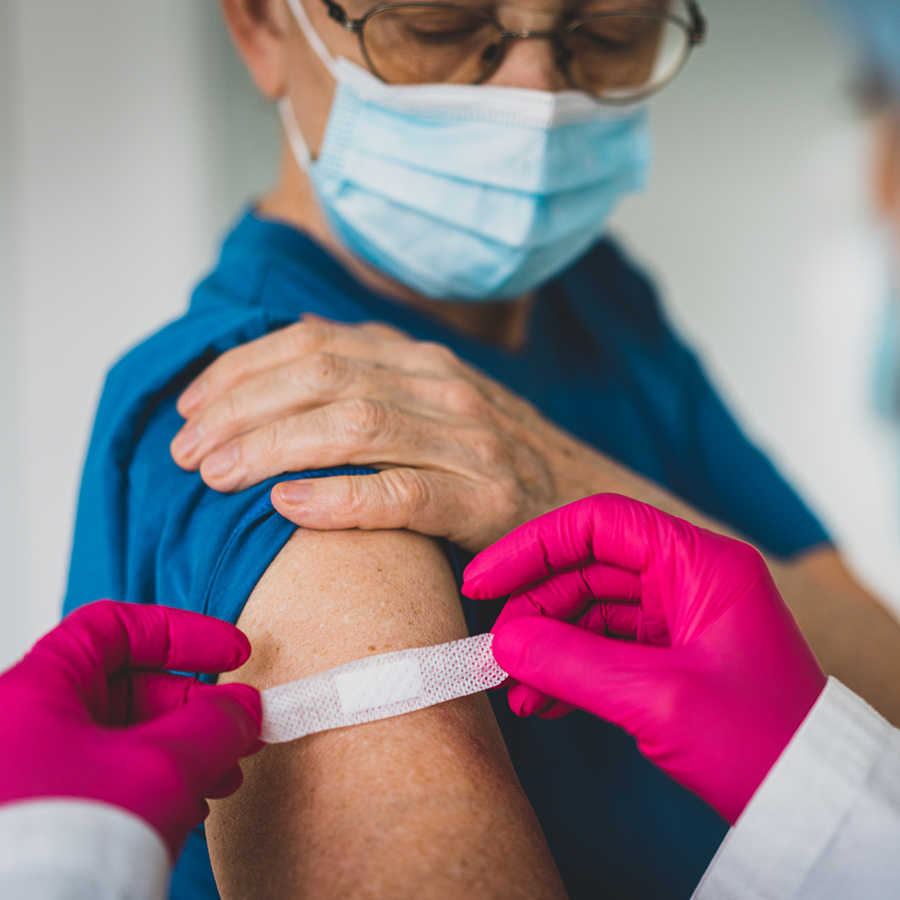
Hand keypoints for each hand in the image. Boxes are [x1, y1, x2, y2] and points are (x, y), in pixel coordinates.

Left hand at [0, 600, 262, 857]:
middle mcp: (23, 726)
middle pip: (123, 686)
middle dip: (193, 704)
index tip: (231, 653)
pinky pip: (106, 778)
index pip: (113, 627)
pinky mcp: (43, 817)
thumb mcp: (162, 767)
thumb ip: (215, 724)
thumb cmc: (65, 844)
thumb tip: (245, 707)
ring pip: (119, 738)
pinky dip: (155, 781)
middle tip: (237, 723)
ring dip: (182, 748)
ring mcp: (30, 773)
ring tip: (223, 775)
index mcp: (34, 691)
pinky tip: (189, 805)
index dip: (181, 632)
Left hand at [170, 315, 622, 552]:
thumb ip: (370, 386)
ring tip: (214, 474)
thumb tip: (281, 380)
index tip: (191, 404)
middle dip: (240, 408)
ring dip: (271, 447)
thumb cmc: (491, 462)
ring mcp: (470, 440)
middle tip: (185, 449)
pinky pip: (403, 493)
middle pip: (322, 376)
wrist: (587, 503)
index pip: (314, 341)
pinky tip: (288, 506)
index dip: (242, 368)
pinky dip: (340, 497)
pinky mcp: (488, 501)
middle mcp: (443, 386)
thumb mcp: (432, 406)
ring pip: (353, 426)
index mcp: (421, 358)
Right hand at [462, 494, 826, 823]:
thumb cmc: (761, 744)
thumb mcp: (658, 698)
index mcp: (700, 564)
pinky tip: (541, 701)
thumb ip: (571, 663)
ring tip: (516, 687)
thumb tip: (502, 644)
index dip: (535, 545)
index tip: (485, 579)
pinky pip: (605, 648)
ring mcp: (680, 619)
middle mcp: (689, 581)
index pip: (601, 524)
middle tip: (497, 649)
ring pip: (591, 611)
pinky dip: (569, 671)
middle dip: (536, 608)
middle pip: (588, 568)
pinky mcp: (672, 658)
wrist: (810, 806)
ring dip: (547, 646)